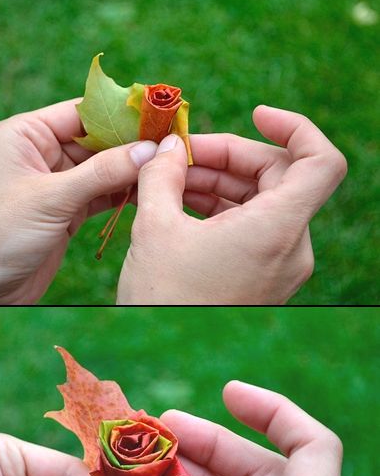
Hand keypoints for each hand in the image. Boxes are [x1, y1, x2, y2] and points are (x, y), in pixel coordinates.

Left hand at [0, 105, 155, 304]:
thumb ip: (101, 172)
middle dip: (133, 143)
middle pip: (98, 138)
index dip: (122, 113)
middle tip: (176, 144)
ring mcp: (54, 183)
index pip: (82, 112)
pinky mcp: (64, 211)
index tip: (161, 115)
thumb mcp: (51, 199)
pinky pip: (101, 194)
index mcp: (24, 135)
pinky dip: (123, 194)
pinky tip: (151, 191)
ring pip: (103, 167)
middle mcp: (39, 153)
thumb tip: (150, 148)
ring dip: (132, 170)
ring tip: (172, 168)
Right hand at [117, 112, 346, 305]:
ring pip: (261, 201)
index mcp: (279, 228)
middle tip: (177, 154)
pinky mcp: (263, 279)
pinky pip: (251, 227)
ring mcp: (280, 265)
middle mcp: (291, 246)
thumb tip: (170, 147)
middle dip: (229, 155)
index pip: (321, 161)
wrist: (163, 361)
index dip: (295, 127)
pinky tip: (175, 203)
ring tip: (165, 178)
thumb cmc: (162, 300)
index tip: (254, 114)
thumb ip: (165, 174)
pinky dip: (219, 208)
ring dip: (217, 181)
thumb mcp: (154, 226)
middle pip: (280, 175)